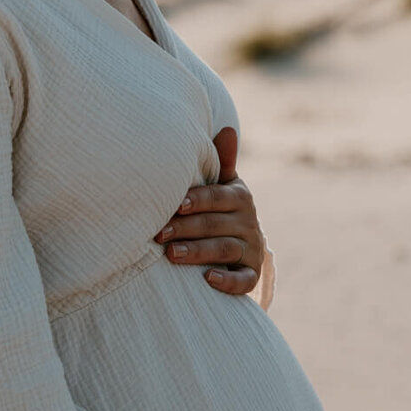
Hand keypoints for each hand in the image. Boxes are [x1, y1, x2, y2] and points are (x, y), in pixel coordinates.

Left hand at [153, 126, 266, 296]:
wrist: (244, 245)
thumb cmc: (221, 210)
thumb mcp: (224, 186)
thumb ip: (222, 162)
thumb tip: (226, 128)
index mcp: (239, 198)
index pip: (219, 198)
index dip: (198, 201)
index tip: (176, 205)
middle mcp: (249, 223)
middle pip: (217, 225)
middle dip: (187, 229)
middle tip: (159, 234)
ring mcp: (251, 249)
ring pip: (226, 250)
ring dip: (199, 252)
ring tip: (172, 255)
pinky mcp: (251, 274)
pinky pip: (244, 280)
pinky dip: (228, 281)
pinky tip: (207, 279)